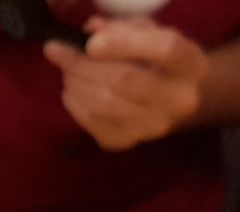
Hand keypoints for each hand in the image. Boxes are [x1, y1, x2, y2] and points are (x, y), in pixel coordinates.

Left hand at [45, 18, 207, 151]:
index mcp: (192, 65)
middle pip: (124, 80)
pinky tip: (73, 90)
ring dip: (75, 83)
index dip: (125, 44)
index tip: (91, 42)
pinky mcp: (126, 142)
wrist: (167, 103)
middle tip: (60, 51)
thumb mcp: (149, 35)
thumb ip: (123, 29)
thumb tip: (91, 31)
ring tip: (67, 69)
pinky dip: (74, 102)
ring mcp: (153, 126)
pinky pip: (91, 121)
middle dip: (83, 64)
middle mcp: (179, 100)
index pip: (165, 50)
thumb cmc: (155, 62)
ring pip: (103, 103)